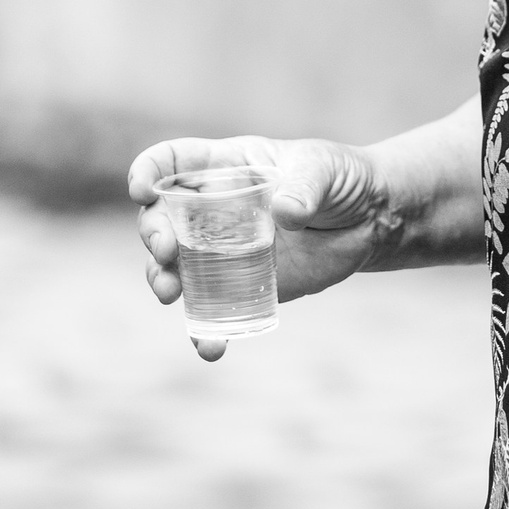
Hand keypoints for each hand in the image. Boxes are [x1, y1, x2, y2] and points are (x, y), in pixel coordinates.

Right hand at [127, 133, 396, 361]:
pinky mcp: (240, 287)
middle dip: (153, 233)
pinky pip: (211, 312)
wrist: (368, 220)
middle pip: (162, 217)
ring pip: (174, 268)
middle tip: (166, 250)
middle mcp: (212, 209)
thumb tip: (284, 212)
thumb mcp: (325, 170)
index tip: (140, 189)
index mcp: (226, 167)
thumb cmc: (340, 179)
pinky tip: (211, 346)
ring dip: (163, 280)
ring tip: (170, 294)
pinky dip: (205, 332)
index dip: (149, 170)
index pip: (173, 161)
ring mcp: (221, 251)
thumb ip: (305, 186)